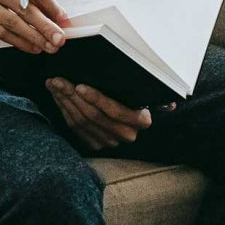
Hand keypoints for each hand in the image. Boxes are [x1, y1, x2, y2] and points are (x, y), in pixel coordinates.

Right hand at [0, 0, 69, 53]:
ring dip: (34, 37)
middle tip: (59, 38)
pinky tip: (32, 47)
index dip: (50, 5)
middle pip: (24, 8)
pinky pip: (2, 33)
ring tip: (49, 46)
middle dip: (45, 26)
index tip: (62, 19)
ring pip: (13, 23)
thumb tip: (57, 16)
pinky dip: (20, 42)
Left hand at [45, 78, 172, 149]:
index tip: (80, 85)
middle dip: (72, 95)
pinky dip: (63, 109)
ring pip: (81, 121)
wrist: (123, 117)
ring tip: (53, 83)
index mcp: (141, 121)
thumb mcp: (140, 93)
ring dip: (64, 100)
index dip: (97, 99)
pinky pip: (74, 127)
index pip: (115, 111)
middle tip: (57, 80)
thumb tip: (171, 103)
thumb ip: (149, 93)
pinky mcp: (94, 145)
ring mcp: (109, 142)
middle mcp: (127, 135)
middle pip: (94, 115)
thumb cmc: (131, 98)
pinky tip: (56, 95)